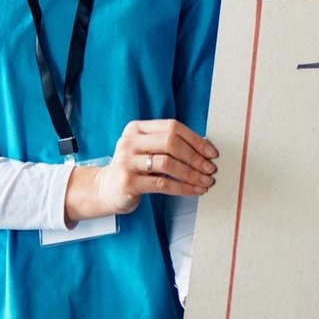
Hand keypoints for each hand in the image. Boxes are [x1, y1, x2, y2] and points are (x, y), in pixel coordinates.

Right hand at [65, 119, 218, 223]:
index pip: (172, 127)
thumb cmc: (135, 167)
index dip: (195, 139)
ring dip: (191, 174)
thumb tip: (206, 148)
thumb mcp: (148, 150)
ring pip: (167, 164)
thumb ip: (170, 145)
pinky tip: (195, 191)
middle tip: (210, 169)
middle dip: (195, 156)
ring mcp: (127, 161)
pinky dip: (183, 188)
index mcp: (137, 128)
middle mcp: (129, 141)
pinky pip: (163, 184)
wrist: (106, 189)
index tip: (211, 152)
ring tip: (205, 181)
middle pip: (170, 143)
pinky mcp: (128, 182)